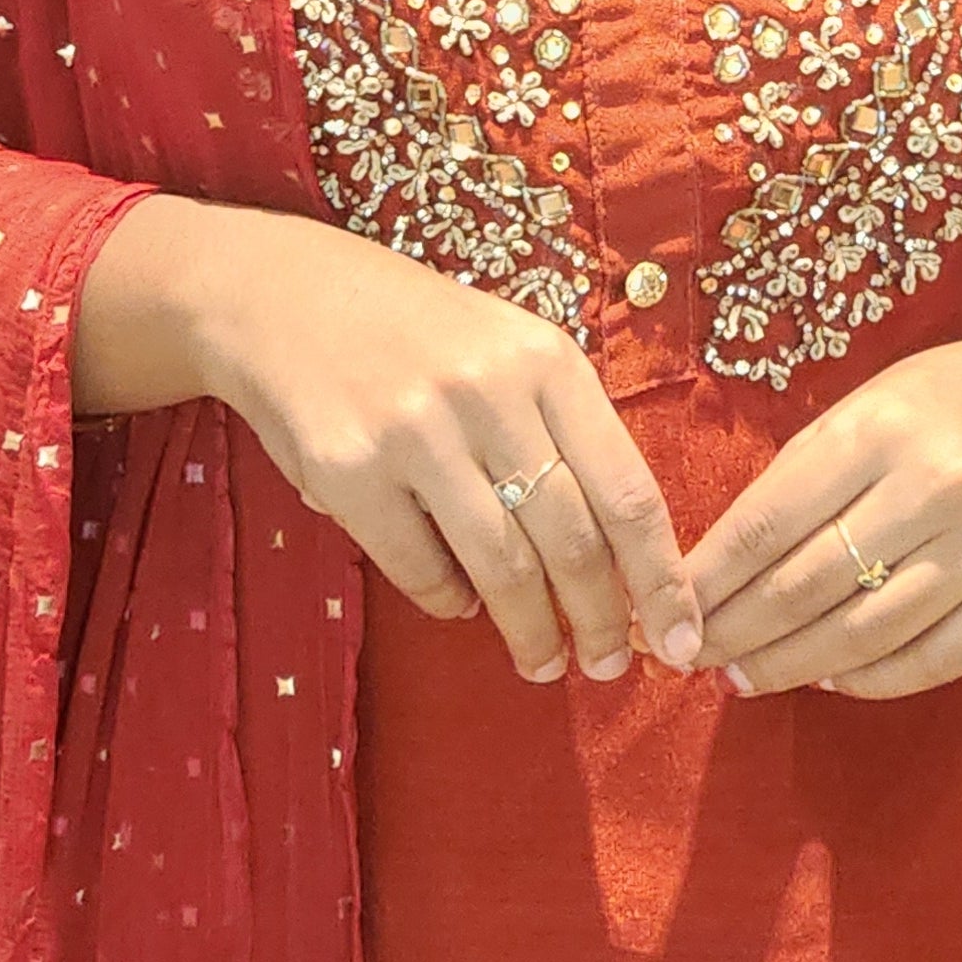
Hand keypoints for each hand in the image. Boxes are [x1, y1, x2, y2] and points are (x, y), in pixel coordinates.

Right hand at [86, 196, 704, 686]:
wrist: (281, 295)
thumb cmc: (415, 330)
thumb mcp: (506, 348)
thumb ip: (562, 431)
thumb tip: (619, 558)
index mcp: (545, 361)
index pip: (627, 491)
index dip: (660, 579)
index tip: (681, 640)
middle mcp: (488, 393)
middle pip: (571, 542)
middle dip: (598, 622)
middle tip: (606, 666)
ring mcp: (414, 432)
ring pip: (502, 568)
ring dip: (530, 632)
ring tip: (542, 661)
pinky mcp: (348, 472)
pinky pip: (422, 569)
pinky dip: (450, 602)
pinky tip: (461, 605)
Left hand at [682, 305, 961, 699]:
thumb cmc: (950, 402)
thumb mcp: (868, 407)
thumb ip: (801, 479)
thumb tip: (718, 568)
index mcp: (883, 429)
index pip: (769, 522)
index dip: (709, 580)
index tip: (667, 615)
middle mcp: (940, 486)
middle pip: (811, 587)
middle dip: (739, 634)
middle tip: (694, 661)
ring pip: (868, 634)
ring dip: (794, 667)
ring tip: (746, 678)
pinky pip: (936, 660)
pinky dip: (872, 679)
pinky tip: (830, 677)